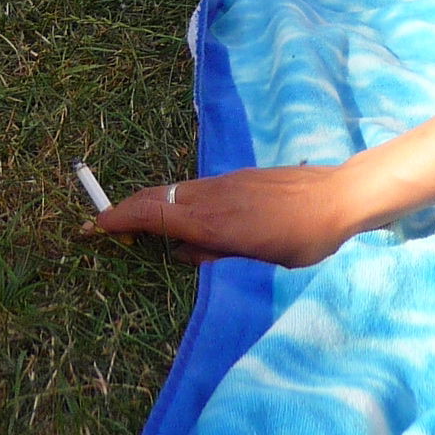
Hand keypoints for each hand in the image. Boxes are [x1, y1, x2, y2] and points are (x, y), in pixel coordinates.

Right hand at [86, 165, 354, 267]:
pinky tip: (175, 215)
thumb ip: (218, 251)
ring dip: (148, 204)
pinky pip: (193, 189)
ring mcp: (225, 183)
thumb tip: (182, 252)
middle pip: (158, 197)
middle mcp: (214, 196)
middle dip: (126, 210)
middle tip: (101, 225)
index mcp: (216, 220)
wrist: (339, 197)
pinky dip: (172, 201)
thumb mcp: (261, 255)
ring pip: (175, 191)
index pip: (156, 215)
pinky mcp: (237, 179)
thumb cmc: (304, 236)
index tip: (95, 226)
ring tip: (130, 222)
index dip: (122, 219)